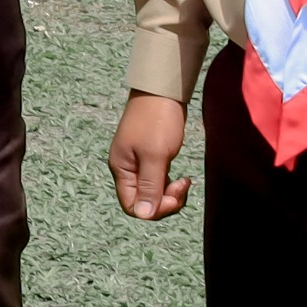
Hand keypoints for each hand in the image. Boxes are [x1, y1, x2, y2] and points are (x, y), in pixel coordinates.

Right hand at [107, 93, 190, 220]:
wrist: (162, 91)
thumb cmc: (156, 121)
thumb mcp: (155, 156)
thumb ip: (150, 186)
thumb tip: (143, 215)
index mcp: (121, 169)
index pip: (132, 206)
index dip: (153, 209)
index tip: (172, 196)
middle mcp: (127, 169)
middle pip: (143, 202)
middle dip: (164, 202)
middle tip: (181, 186)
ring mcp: (139, 163)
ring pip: (153, 193)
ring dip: (170, 194)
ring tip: (184, 181)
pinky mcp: (151, 157)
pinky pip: (159, 182)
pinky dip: (171, 184)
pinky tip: (182, 177)